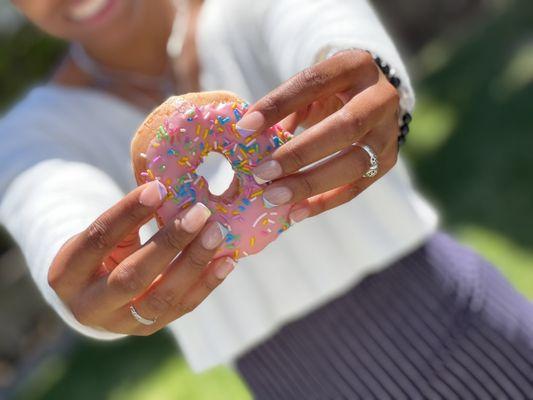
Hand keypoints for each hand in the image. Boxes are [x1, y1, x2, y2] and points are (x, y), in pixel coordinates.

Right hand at [47, 180, 233, 334]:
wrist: (92, 300)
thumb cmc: (98, 255)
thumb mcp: (99, 237)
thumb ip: (126, 222)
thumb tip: (167, 191)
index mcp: (68, 273)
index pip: (99, 239)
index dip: (128, 213)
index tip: (159, 188)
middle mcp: (91, 305)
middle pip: (133, 276)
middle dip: (170, 243)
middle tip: (199, 213)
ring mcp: (123, 323)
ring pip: (162, 297)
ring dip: (194, 263)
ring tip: (217, 233)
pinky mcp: (149, 329)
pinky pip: (182, 308)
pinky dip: (207, 284)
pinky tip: (226, 261)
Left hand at [236, 49, 400, 222]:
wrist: (370, 98)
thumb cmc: (330, 92)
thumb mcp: (310, 88)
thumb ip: (285, 109)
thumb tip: (250, 137)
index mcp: (355, 66)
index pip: (314, 83)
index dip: (278, 105)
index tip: (244, 127)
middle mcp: (381, 98)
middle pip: (345, 127)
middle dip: (300, 153)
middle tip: (262, 172)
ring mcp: (389, 132)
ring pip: (355, 162)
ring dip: (311, 183)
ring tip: (274, 198)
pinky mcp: (388, 161)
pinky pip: (357, 187)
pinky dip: (325, 202)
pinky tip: (296, 212)